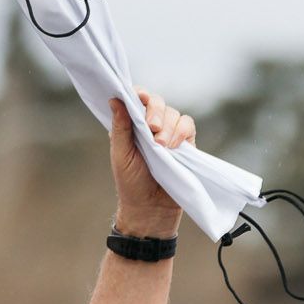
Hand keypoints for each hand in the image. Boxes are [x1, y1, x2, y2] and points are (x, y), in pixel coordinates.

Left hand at [108, 87, 193, 237]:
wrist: (150, 208)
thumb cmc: (130, 183)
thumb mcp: (121, 155)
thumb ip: (120, 127)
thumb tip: (115, 99)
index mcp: (132, 126)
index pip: (137, 99)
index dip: (139, 94)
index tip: (140, 98)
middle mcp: (151, 126)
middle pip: (157, 102)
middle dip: (155, 111)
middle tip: (153, 128)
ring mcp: (169, 134)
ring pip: (174, 114)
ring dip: (169, 127)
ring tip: (161, 146)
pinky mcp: (185, 144)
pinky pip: (188, 125)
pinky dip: (182, 131)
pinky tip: (174, 145)